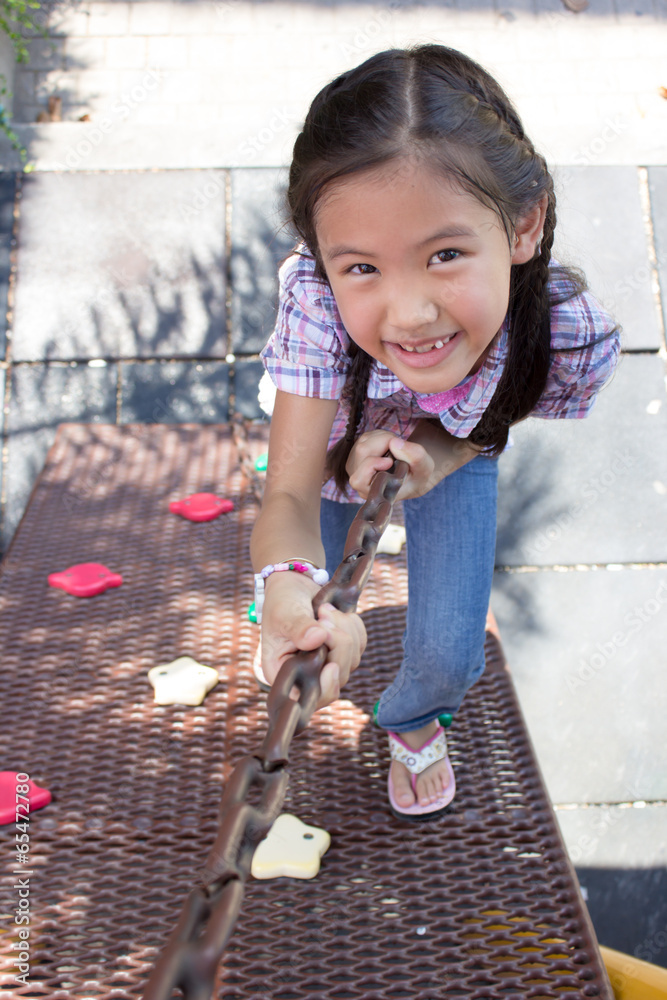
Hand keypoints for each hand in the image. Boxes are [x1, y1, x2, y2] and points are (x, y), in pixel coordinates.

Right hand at [260, 571, 366, 708]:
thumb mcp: (284, 613)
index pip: (308, 695)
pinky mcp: (343, 651)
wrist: (293, 586)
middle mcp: (306, 675)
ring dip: (344, 629)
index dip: (325, 686)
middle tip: (323, 615)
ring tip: (324, 609)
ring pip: (351, 660)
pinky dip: (353, 626)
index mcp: (284, 672)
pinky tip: (336, 612)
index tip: (331, 667)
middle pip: (337, 676)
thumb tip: (317, 639)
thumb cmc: (281, 601)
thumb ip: (298, 628)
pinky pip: (360, 644)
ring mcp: (327, 664)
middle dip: (338, 643)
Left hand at [346, 430, 435, 499]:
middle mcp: (361, 482)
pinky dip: (379, 436)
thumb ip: (415, 456)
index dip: (371, 465)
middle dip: (384, 442)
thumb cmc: (417, 474)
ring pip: (363, 442)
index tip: (389, 462)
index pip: (358, 480)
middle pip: (362, 452)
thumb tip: (393, 442)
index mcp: (374, 492)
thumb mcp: (424, 467)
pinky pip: (364, 438)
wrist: (413, 472)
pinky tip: (390, 445)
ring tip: (397, 447)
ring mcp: (357, 467)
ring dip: (383, 438)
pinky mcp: (357, 455)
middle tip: (400, 447)